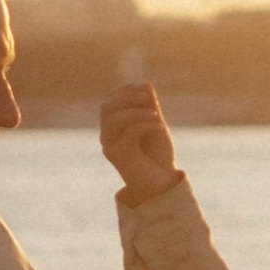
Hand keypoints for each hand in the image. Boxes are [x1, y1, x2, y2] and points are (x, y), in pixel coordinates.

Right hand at [100, 80, 180, 201]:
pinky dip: (145, 125)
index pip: (110, 102)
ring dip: (136, 112)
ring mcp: (110, 146)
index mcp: (113, 128)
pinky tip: (160, 126)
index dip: (125, 91)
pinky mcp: (118, 156)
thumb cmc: (158, 156)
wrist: (162, 184)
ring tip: (157, 115)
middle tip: (148, 98)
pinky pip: (127, 134)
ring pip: (113, 120)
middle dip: (127, 98)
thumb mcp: (155, 125)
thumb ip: (149, 107)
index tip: (146, 89)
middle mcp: (107, 136)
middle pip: (106, 108)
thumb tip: (146, 85)